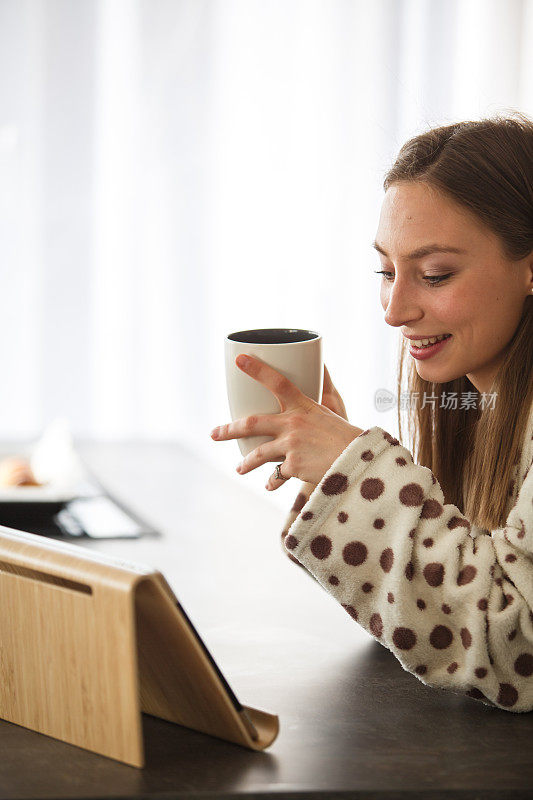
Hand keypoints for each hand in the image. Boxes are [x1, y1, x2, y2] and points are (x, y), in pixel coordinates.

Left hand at [211, 355, 363, 489]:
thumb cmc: (349, 437)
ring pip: (258, 454)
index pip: (277, 381)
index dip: (257, 369)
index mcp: (304, 406)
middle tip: (214, 433)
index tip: (239, 359)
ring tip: (239, 468)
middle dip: (229, 429)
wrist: (361, 461)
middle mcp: (293, 424)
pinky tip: (268, 485)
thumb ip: (316, 406)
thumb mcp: (332, 414)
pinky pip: (276, 475)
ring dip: (245, 463)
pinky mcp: (293, 466)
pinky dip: (272, 482)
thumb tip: (320, 379)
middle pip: (252, 423)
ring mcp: (291, 445)